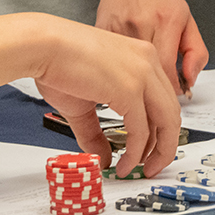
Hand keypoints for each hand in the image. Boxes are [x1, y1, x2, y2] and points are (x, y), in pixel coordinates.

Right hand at [30, 16, 182, 177]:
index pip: (164, 99)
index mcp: (142, 58)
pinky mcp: (129, 89)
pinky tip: (124, 163)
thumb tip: (105, 156)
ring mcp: (142, 75)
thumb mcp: (83, 103)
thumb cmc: (58, 63)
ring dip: (157, 152)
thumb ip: (97, 131)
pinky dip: (135, 152)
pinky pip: (141, 130)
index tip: (152, 148)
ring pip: (166, 122)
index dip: (162, 129)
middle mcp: (148, 62)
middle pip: (172, 113)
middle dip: (165, 145)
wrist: (42, 46)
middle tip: (152, 165)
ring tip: (139, 169)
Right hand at [93, 0, 208, 95]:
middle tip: (160, 86)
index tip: (176, 91)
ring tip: (142, 71)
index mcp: (167, 20)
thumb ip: (196, 51)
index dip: (174, 88)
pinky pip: (113, 61)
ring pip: (129, 71)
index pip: (169, 70)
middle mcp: (143, 24)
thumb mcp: (187, 18)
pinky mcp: (102, 32)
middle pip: (148, 74)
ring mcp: (119, 29)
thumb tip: (190, 79)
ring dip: (137, 78)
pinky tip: (125, 60)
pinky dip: (120, 67)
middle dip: (156, 88)